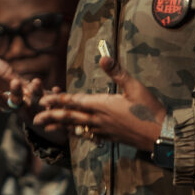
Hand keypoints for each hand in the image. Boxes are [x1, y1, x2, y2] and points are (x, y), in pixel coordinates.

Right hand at [0, 56, 66, 145]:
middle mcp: (29, 110)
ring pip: (38, 103)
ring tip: (35, 81)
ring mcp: (43, 113)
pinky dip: (56, 96)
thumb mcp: (21, 88)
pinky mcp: (58, 113)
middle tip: (15, 82)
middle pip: (20, 103)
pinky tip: (56, 89)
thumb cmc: (34, 101)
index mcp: (18, 105)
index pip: (5, 102)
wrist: (55, 123)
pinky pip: (58, 106)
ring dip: (36, 93)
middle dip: (16, 93)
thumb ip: (6, 74)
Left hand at [33, 56, 164, 150]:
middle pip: (70, 117)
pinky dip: (78, 133)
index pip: (75, 101)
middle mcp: (99, 119)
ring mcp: (104, 130)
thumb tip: (103, 56)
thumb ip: (117, 72)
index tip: (43, 100)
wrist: (160, 134)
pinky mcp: (110, 138)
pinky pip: (89, 136)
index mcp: (103, 105)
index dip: (58, 101)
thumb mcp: (135, 86)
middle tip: (35, 118)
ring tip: (47, 128)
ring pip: (77, 128)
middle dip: (52, 116)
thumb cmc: (149, 109)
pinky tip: (75, 133)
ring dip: (60, 127)